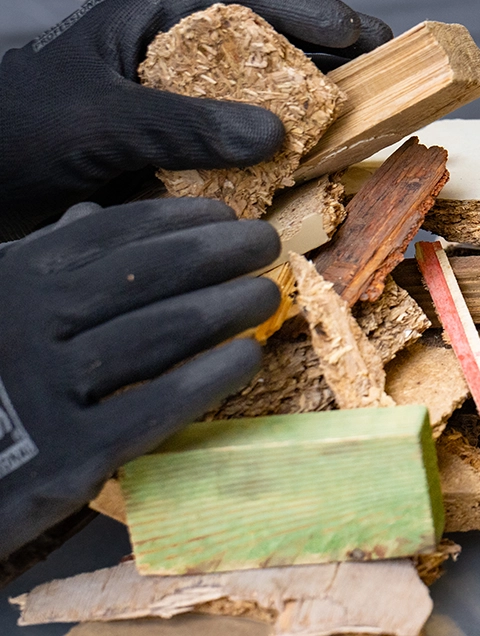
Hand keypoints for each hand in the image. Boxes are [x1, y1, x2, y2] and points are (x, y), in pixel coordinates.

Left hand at [0, 0, 391, 235]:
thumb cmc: (11, 132)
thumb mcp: (101, 119)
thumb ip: (185, 124)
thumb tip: (274, 138)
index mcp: (143, 21)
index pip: (242, 0)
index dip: (310, 11)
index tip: (366, 31)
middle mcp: (157, 58)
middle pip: (255, 49)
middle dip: (317, 61)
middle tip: (379, 74)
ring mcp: (156, 105)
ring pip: (242, 101)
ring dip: (292, 114)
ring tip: (348, 125)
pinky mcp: (151, 152)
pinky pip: (219, 151)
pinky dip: (254, 164)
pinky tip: (287, 179)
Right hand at [0, 198, 274, 557]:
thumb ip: (38, 262)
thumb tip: (87, 212)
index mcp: (15, 282)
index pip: (113, 233)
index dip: (180, 220)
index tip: (226, 216)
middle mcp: (30, 324)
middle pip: (151, 273)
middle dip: (221, 252)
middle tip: (266, 245)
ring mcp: (49, 388)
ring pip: (165, 330)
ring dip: (229, 305)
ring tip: (267, 294)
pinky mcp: (72, 454)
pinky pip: (160, 403)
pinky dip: (213, 375)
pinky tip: (247, 356)